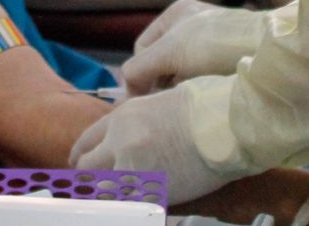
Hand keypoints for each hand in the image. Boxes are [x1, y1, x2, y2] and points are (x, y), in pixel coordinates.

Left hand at [69, 83, 235, 204]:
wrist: (227, 122)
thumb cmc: (205, 106)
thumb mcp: (162, 102)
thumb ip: (141, 120)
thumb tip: (135, 134)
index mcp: (123, 117)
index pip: (88, 141)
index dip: (83, 155)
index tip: (81, 163)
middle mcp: (121, 142)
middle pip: (88, 167)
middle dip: (89, 177)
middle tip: (93, 186)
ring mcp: (135, 169)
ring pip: (106, 190)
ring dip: (111, 194)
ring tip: (117, 198)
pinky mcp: (154, 192)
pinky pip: (131, 205)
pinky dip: (132, 206)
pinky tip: (141, 205)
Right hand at [123, 0, 267, 95]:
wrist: (269, 49)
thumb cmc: (216, 43)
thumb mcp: (170, 51)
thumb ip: (140, 69)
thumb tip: (128, 94)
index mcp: (176, 13)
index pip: (142, 51)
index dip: (139, 77)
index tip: (141, 103)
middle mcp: (194, 23)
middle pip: (162, 63)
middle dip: (161, 84)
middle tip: (166, 104)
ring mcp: (215, 40)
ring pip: (181, 73)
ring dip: (178, 89)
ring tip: (186, 102)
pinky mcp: (231, 58)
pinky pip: (202, 78)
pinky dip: (198, 88)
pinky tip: (205, 98)